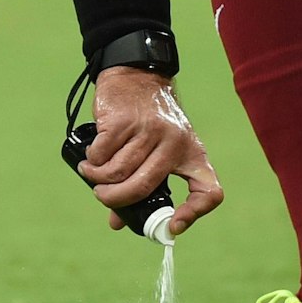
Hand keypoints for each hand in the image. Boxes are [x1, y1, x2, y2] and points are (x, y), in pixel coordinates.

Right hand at [76, 67, 223, 235]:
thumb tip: (116, 222)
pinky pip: (102, 154)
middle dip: (115, 199)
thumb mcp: (158, 151)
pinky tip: (92, 156)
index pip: (209, 191)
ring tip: (92, 173)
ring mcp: (149, 130)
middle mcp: (174, 143)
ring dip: (98, 179)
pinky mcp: (124, 120)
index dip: (194, 213)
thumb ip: (142, 185)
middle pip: (143, 187)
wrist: (138, 76)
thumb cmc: (149, 122)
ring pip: (117, 172)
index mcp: (192, 154)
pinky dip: (92, 161)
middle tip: (102, 196)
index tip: (172, 226)